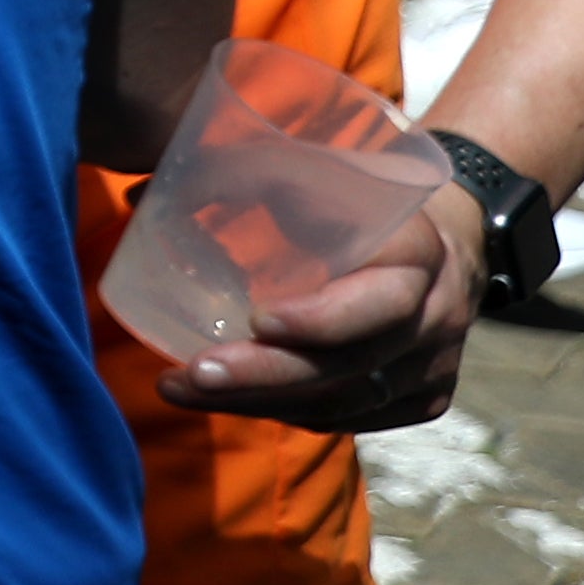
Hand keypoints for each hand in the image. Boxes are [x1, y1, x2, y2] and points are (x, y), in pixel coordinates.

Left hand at [159, 186, 482, 433]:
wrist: (440, 236)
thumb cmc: (352, 194)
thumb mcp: (306, 166)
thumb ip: (236, 174)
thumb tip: (142, 199)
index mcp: (418, 254)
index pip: (380, 303)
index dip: (322, 321)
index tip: (256, 321)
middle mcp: (435, 318)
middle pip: (351, 366)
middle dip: (266, 376)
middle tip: (192, 375)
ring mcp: (432, 366)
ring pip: (344, 403)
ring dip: (261, 403)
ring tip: (184, 388)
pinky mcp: (419, 397)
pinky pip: (350, 418)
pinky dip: (289, 412)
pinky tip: (232, 399)